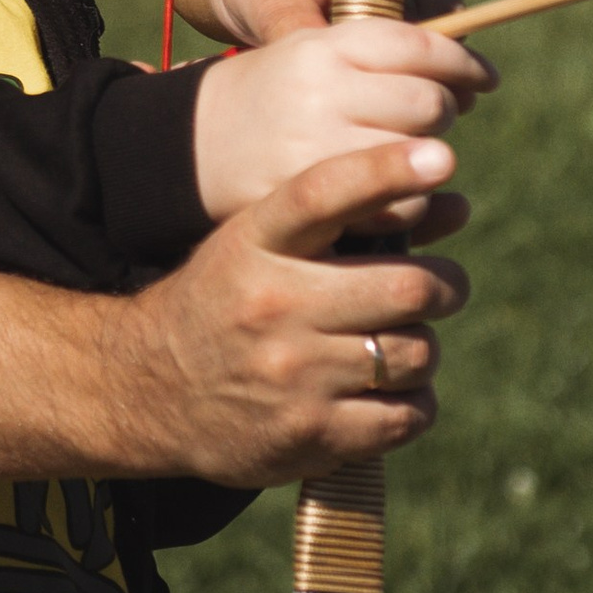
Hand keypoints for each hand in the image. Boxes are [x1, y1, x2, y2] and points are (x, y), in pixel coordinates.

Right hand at [118, 140, 470, 489]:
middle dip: (445, 285)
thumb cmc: (223, 301)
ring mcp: (293, 375)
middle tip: (442, 287)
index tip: (439, 157)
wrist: (148, 389)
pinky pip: (408, 415)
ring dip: (424, 349)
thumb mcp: (247, 242)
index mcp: (254, 244)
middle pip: (407, 286)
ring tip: (401, 345)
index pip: (324, 193)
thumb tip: (432, 182)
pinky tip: (390, 393)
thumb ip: (322, 217)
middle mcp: (272, 304)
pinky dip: (415, 403)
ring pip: (417, 353)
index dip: (387, 169)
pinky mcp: (312, 434)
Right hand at [192, 19, 493, 222]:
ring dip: (430, 164)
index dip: (464, 62)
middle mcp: (318, 94)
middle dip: (443, 113)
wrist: (193, 148)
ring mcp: (313, 151)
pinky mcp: (311, 204)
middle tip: (434, 122)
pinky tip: (393, 198)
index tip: (484, 78)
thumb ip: (382, 56)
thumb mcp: (314, 52)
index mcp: (323, 47)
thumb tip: (470, 73)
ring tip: (413, 162)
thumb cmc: (272, 94)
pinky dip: (410, 207)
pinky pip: (396, 211)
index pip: (418, 44)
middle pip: (427, 102)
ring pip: (420, 161)